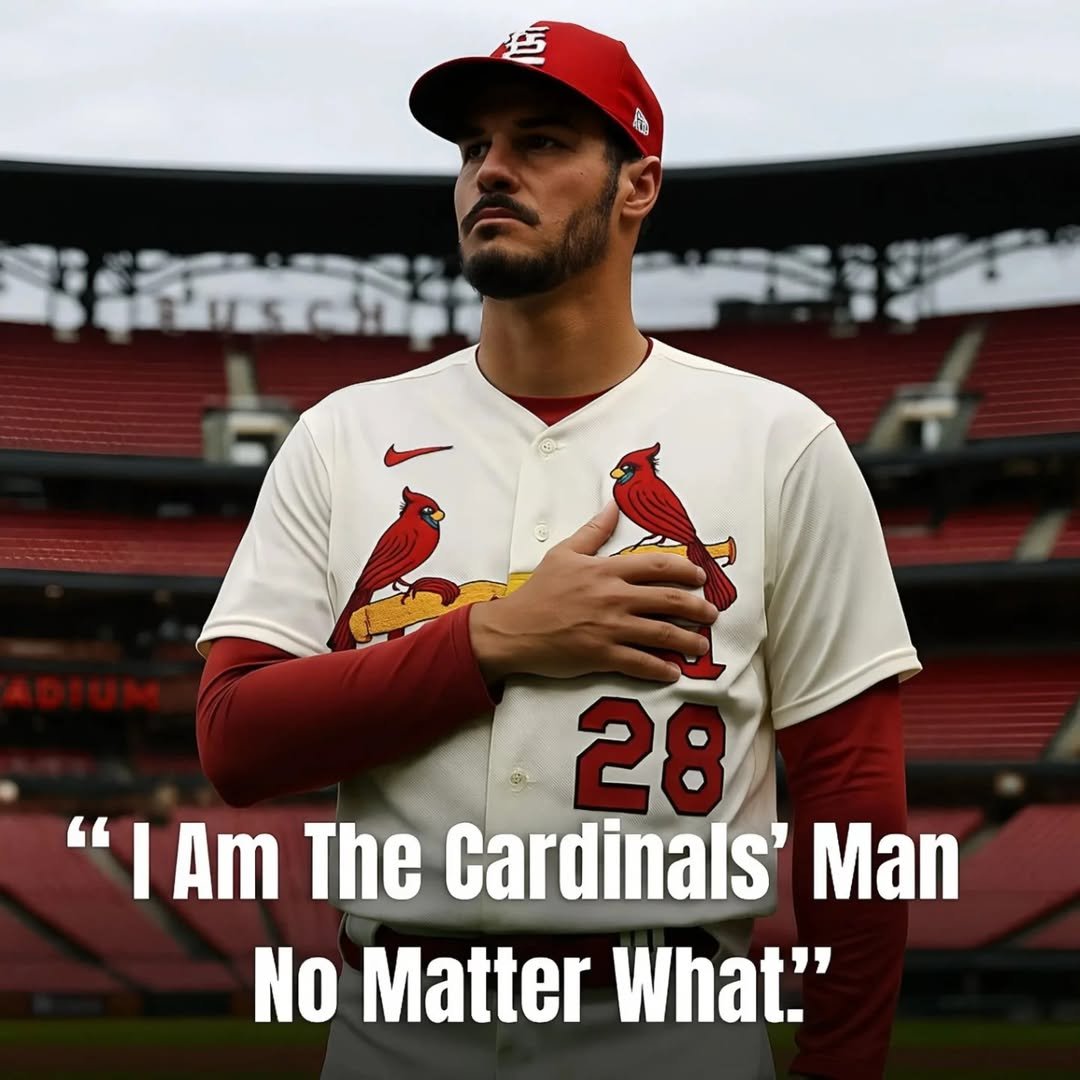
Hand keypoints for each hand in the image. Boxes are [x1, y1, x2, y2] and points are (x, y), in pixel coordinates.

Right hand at [468, 500, 717, 683]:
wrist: (514, 629)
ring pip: (661, 633)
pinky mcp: (602, 655)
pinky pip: (640, 663)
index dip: (686, 571)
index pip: (658, 565)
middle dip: (698, 608)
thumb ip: (594, 530)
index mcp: (607, 570)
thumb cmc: (540, 591)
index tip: (701, 578)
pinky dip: (660, 669)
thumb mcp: (564, 552)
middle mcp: (614, 597)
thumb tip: (614, 504)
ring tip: (702, 646)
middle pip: (670, 600)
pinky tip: (673, 672)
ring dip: (688, 640)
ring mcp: (610, 627)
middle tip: (712, 614)